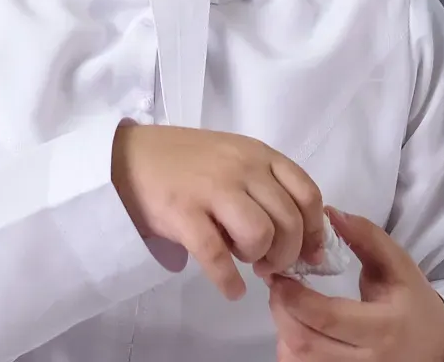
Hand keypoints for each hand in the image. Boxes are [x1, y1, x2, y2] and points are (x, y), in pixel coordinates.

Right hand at [111, 121, 326, 299]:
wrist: (127, 157)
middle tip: (270, 264)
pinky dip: (228, 280)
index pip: (307, 193)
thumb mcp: (234, 157)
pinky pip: (217, 256)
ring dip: (258, 259)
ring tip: (246, 263)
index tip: (311, 254)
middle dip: (286, 253)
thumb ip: (264, 185)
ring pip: (260, 235)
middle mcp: (243, 168)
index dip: (315, 230)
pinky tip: (230, 289)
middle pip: (289, 221)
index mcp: (259, 155)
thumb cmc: (185, 161)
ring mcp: (212, 189)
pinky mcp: (183, 213)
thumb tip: (296, 235)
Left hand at [267, 208, 443, 361]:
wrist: (434, 346)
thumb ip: (367, 236)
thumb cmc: (414, 303)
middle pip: (305, 343)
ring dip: (283, 331)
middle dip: (281, 311)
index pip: (328, 317)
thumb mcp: (399, 264)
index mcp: (384, 327)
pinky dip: (291, 351)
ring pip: (299, 361)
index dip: (295, 297)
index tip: (280, 274)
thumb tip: (329, 212)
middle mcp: (368, 360)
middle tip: (277, 286)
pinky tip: (298, 328)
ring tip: (287, 305)